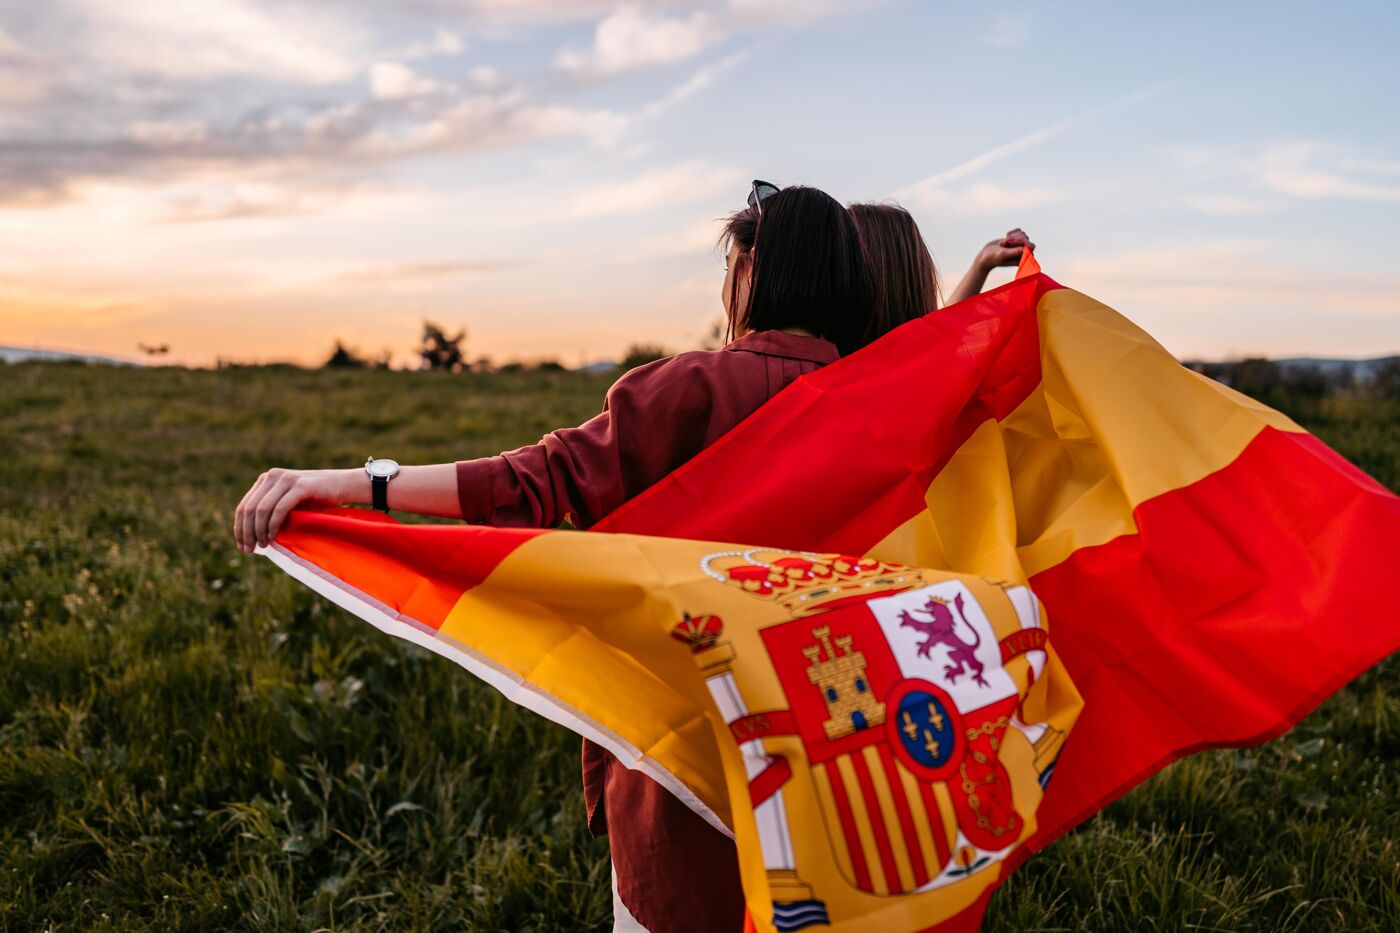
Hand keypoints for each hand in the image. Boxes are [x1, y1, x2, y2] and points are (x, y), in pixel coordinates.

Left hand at [234, 467, 362, 553]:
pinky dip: (273, 525)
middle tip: (249, 550)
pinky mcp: (300, 486)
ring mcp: (286, 479)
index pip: (243, 506)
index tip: (241, 546)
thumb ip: (271, 510)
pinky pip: (280, 508)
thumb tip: (250, 535)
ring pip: (261, 509)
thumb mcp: (289, 502)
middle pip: (249, 509)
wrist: (343, 485)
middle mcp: (272, 476)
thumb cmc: (316, 499)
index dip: (239, 528)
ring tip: (263, 545)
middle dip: (246, 532)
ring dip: (259, 531)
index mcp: (266, 479)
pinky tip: (273, 536)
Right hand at [976, 228, 1034, 270]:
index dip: (1022, 242)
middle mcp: (1024, 252)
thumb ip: (1014, 252)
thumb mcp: (1003, 255)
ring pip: (1023, 233)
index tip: (1010, 243)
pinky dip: (1011, 232)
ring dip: (1011, 237)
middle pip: (1026, 238)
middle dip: (1014, 239)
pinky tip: (1005, 238)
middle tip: (1003, 244)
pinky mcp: (1017, 238)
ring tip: (1002, 244)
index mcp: (1023, 259)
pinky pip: (1019, 230)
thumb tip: (1027, 250)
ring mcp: (1020, 245)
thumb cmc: (993, 258)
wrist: (985, 255)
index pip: (1031, 246)